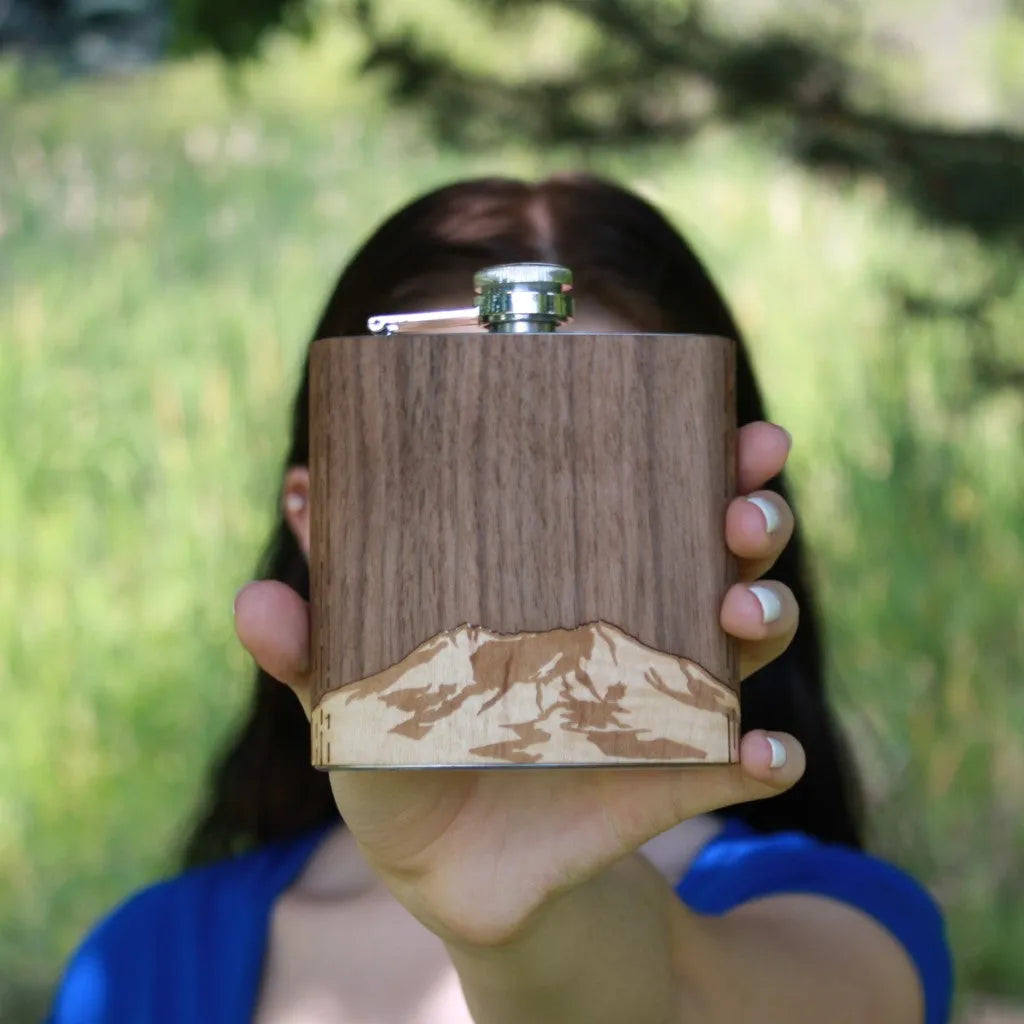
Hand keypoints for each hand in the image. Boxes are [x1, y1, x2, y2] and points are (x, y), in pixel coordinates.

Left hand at [234, 421, 804, 948]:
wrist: (442, 868)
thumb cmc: (404, 754)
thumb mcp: (354, 695)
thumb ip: (314, 649)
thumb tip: (259, 593)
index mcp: (564, 578)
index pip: (643, 497)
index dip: (697, 453)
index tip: (726, 424)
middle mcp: (632, 622)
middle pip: (719, 549)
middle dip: (750, 514)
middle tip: (741, 507)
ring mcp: (660, 699)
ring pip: (747, 637)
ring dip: (767, 612)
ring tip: (742, 610)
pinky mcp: (674, 780)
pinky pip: (742, 767)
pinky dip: (764, 761)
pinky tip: (766, 757)